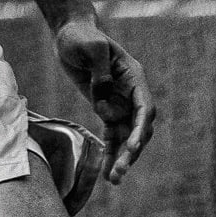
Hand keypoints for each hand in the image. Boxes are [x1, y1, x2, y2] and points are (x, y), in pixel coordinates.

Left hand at [54, 16, 157, 181]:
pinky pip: (111, 137)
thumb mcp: (90, 47)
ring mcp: (120, 103)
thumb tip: (104, 96)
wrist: (70, 36)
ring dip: (123, 159)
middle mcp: (131, 93)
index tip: (133, 146)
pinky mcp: (106, 110)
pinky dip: (110, 154)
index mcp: (134, 77)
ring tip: (114, 180)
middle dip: (132, 151)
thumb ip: (99, 70)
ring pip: (127, 137)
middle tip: (120, 171)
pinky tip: (107, 174)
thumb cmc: (81, 38)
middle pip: (139, 128)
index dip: (141, 129)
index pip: (145, 108)